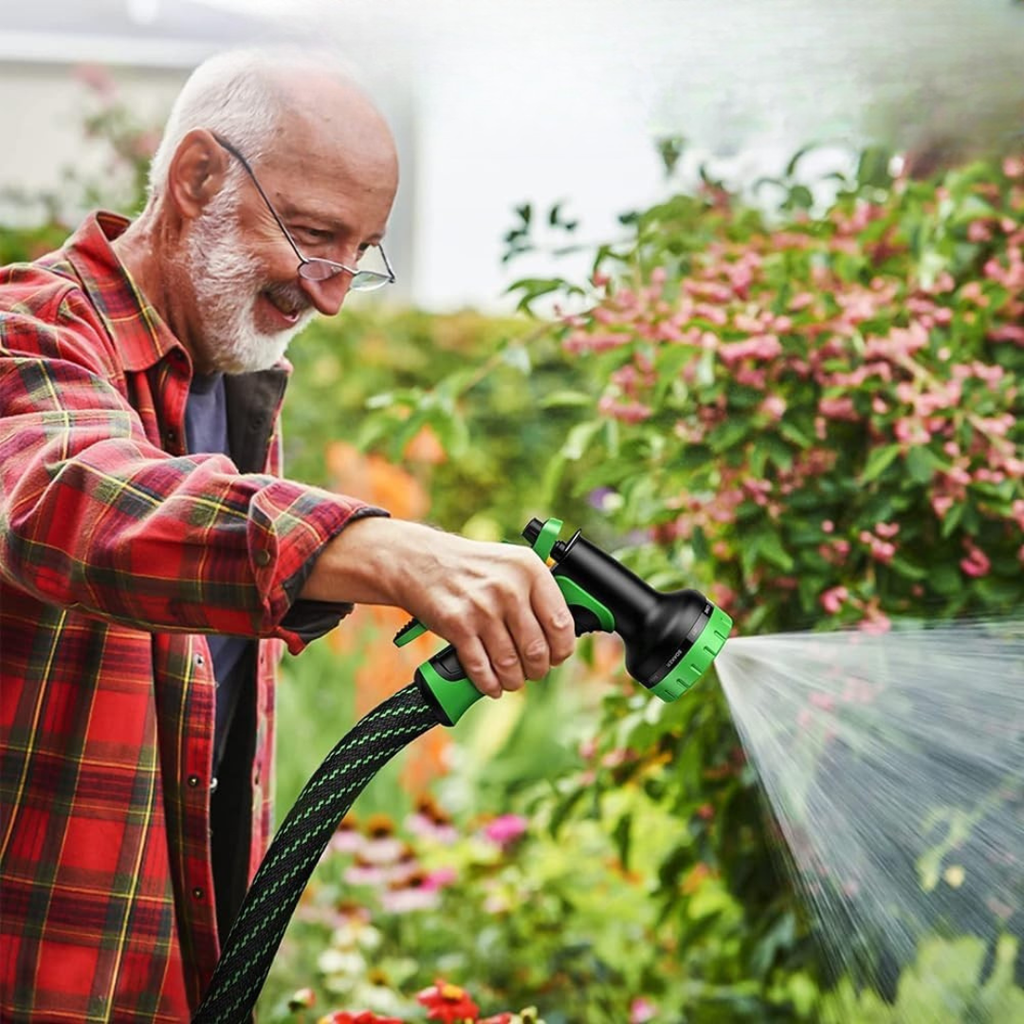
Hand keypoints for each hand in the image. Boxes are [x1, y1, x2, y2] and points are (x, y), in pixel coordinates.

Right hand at [301, 517, 575, 697]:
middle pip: (537, 650)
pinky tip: (493, 685)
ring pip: (510, 664)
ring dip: (514, 681)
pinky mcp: (458, 626)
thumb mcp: (510, 565)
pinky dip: (489, 684)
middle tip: (533, 671)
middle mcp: (509, 588)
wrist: (419, 561)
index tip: (557, 656)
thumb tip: (563, 631)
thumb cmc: (471, 567)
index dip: (562, 649)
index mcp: (529, 569)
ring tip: (512, 680)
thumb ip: (537, 592)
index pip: (561, 623)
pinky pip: (481, 669)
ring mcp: (482, 608)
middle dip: (537, 670)